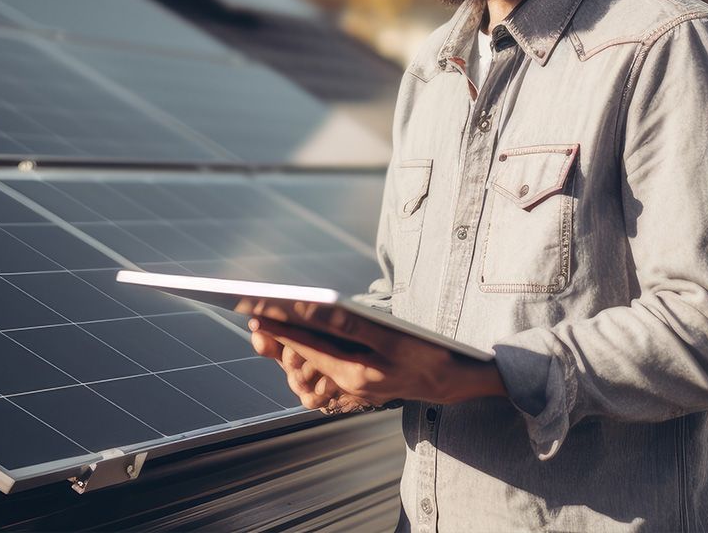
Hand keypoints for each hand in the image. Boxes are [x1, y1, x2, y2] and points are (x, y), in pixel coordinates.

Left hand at [244, 299, 506, 406]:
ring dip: (288, 357)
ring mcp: (352, 395)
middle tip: (258, 320)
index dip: (279, 329)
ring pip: (305, 377)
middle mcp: (350, 388)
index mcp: (357, 373)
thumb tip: (313, 310)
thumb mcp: (391, 333)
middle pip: (301, 364)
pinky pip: (319, 388)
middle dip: (279, 342)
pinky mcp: (355, 397)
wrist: (452, 381)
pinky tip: (298, 354)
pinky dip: (305, 371)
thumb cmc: (428, 352)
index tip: (254, 315)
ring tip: (270, 335)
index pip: (308, 346)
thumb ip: (348, 323)